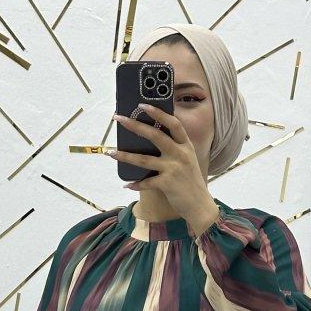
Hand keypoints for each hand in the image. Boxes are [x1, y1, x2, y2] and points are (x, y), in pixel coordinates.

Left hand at [109, 104, 219, 234]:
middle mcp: (180, 154)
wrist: (200, 205)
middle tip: (119, 118)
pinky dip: (136, 184)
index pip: (173, 123)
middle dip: (135, 126)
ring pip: (144, 160)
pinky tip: (127, 184)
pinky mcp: (167, 184)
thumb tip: (149, 137)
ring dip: (125, 156)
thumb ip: (174, 148)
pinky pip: (146, 182)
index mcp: (185, 145)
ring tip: (111, 152)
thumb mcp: (187, 159)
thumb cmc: (190, 181)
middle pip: (155, 135)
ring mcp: (174, 169)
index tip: (142, 105)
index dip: (158, 112)